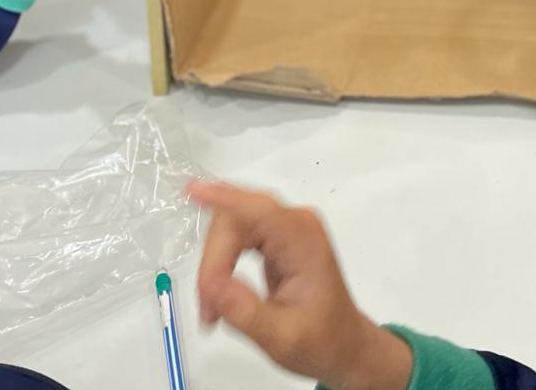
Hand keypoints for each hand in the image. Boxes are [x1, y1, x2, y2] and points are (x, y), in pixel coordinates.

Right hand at [189, 182, 412, 389]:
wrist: (343, 344)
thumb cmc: (321, 341)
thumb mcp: (282, 337)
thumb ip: (246, 311)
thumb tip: (213, 286)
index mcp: (303, 241)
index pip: (259, 210)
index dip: (224, 197)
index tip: (192, 191)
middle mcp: (296, 224)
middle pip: (237, 218)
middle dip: (213, 259)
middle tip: (208, 309)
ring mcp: (286, 227)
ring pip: (232, 225)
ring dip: (214, 262)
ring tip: (213, 308)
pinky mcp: (277, 236)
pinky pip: (238, 233)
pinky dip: (222, 260)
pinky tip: (217, 289)